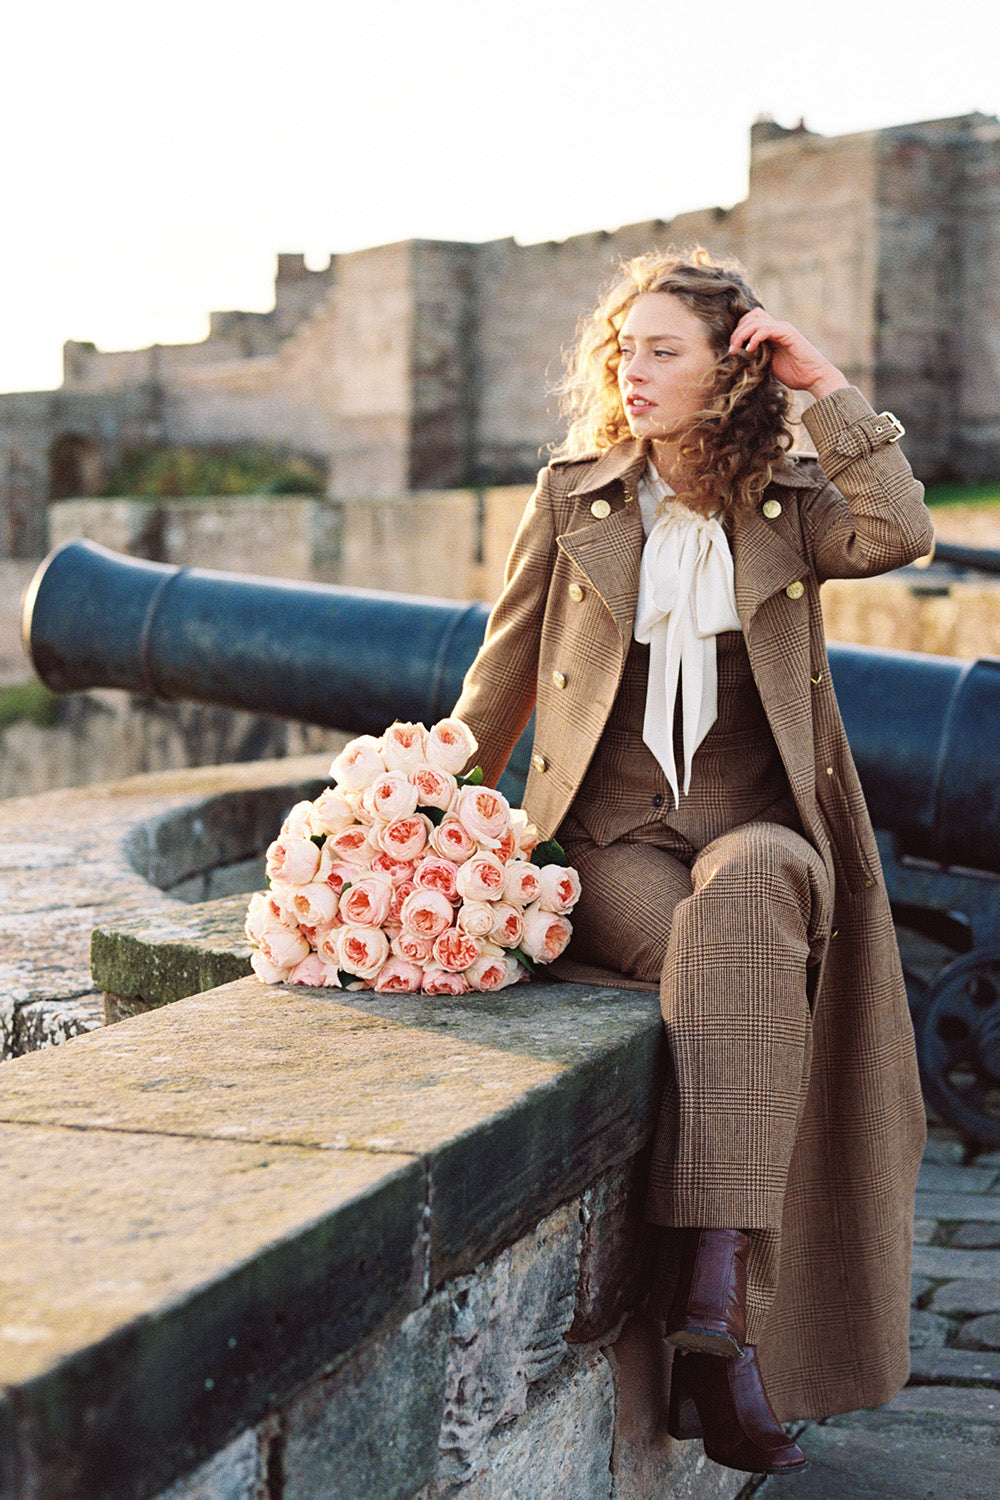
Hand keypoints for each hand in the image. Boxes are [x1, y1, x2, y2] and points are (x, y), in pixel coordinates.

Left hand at [729, 309, 847, 398]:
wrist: (814, 378)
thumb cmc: (795, 374)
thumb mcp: (769, 363)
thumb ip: (757, 355)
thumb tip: (739, 356)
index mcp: (773, 333)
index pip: (751, 320)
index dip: (739, 330)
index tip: (732, 348)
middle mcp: (778, 327)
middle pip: (751, 316)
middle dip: (737, 331)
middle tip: (731, 348)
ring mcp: (783, 329)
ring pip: (756, 321)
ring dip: (742, 334)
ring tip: (737, 349)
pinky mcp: (788, 334)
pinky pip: (766, 329)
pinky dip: (754, 337)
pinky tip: (750, 349)